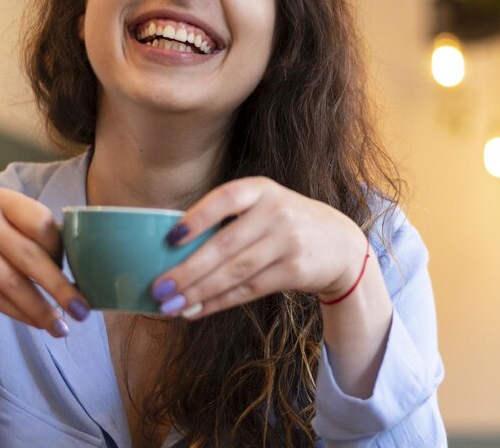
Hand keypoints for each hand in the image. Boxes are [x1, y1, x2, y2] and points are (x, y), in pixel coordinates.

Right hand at [0, 188, 88, 336]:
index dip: (62, 252)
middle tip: (83, 311)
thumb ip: (29, 232)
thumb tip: (78, 266)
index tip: (77, 273)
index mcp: (1, 199)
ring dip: (40, 310)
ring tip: (61, 327)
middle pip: (31, 258)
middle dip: (61, 288)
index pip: (43, 224)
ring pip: (12, 284)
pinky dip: (18, 313)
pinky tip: (36, 323)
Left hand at [150, 177, 368, 318]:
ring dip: (199, 292)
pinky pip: (250, 289)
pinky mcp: (296, 270)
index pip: (225, 199)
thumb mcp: (264, 206)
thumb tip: (172, 250)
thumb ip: (229, 219)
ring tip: (171, 305)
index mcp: (261, 189)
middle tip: (158, 288)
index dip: (196, 218)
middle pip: (225, 245)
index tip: (169, 239)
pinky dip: (219, 302)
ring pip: (235, 272)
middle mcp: (276, 212)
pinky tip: (197, 309)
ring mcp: (289, 241)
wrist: (341, 245)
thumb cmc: (286, 225)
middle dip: (188, 270)